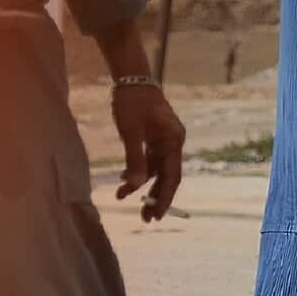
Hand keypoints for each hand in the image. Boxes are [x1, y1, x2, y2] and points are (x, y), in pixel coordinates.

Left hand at [112, 85, 184, 221]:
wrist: (131, 77)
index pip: (172, 177)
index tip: (156, 215)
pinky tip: (123, 180)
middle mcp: (173, 142)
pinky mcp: (154, 137)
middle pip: (166, 176)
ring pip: (156, 169)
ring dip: (142, 184)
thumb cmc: (132, 102)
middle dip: (155, 196)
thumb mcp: (131, 132)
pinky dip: (137, 170)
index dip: (165, 198)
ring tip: (124, 198)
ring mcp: (164, 139)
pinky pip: (148, 159)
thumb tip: (135, 186)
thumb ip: (134, 160)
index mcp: (173, 141)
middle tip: (145, 218)